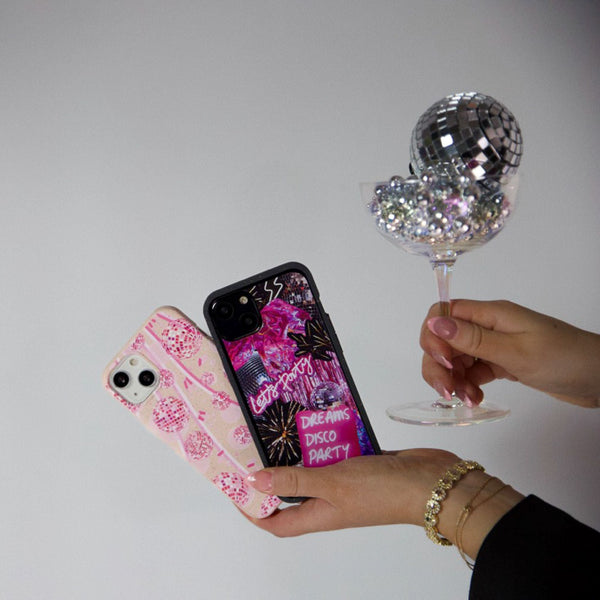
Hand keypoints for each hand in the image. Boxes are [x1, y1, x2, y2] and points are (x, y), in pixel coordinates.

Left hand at [245, 450, 523, 560]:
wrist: (431, 481)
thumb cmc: (379, 490)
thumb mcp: (332, 485)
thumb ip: (294, 481)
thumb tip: (253, 484)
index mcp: (318, 514)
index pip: (275, 522)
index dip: (253, 510)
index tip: (235, 486)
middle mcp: (328, 501)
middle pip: (291, 493)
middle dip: (271, 473)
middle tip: (254, 443)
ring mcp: (346, 481)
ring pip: (313, 468)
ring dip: (298, 451)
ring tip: (280, 424)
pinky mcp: (361, 463)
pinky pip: (334, 452)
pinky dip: (325, 440)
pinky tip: (318, 419)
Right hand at [420, 299, 599, 407]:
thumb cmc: (564, 359)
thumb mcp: (516, 351)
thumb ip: (473, 339)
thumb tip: (434, 322)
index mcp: (490, 314)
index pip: (444, 312)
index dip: (433, 335)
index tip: (443, 361)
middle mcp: (488, 326)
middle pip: (444, 339)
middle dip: (438, 364)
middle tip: (447, 391)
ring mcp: (494, 345)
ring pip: (455, 358)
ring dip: (453, 379)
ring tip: (467, 400)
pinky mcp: (501, 363)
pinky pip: (472, 372)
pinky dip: (468, 386)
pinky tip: (475, 399)